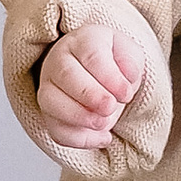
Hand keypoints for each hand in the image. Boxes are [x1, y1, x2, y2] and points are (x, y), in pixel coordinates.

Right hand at [35, 21, 144, 151]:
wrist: (96, 73)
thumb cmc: (113, 61)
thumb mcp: (129, 53)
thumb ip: (131, 61)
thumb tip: (128, 75)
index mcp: (82, 41)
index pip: (91, 54)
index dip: (109, 76)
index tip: (126, 93)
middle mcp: (59, 60)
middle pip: (66, 75)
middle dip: (90, 95)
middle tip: (111, 107)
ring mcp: (49, 87)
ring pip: (51, 102)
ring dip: (79, 117)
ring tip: (104, 123)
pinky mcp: (49, 114)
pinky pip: (55, 129)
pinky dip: (78, 139)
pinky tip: (103, 138)